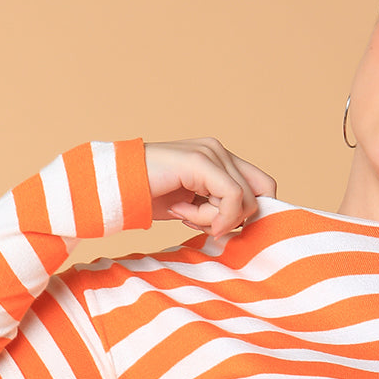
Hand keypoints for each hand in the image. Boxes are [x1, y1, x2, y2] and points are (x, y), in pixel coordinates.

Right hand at [144, 138, 276, 237]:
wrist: (115, 187)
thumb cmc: (149, 198)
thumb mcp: (195, 207)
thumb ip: (221, 209)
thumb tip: (246, 225)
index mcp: (220, 159)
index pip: (263, 187)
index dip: (253, 214)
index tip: (220, 228)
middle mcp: (219, 150)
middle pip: (258, 197)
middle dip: (231, 220)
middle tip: (197, 222)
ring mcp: (211, 152)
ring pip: (244, 201)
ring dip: (213, 219)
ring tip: (181, 212)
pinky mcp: (201, 161)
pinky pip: (232, 198)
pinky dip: (212, 216)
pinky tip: (181, 212)